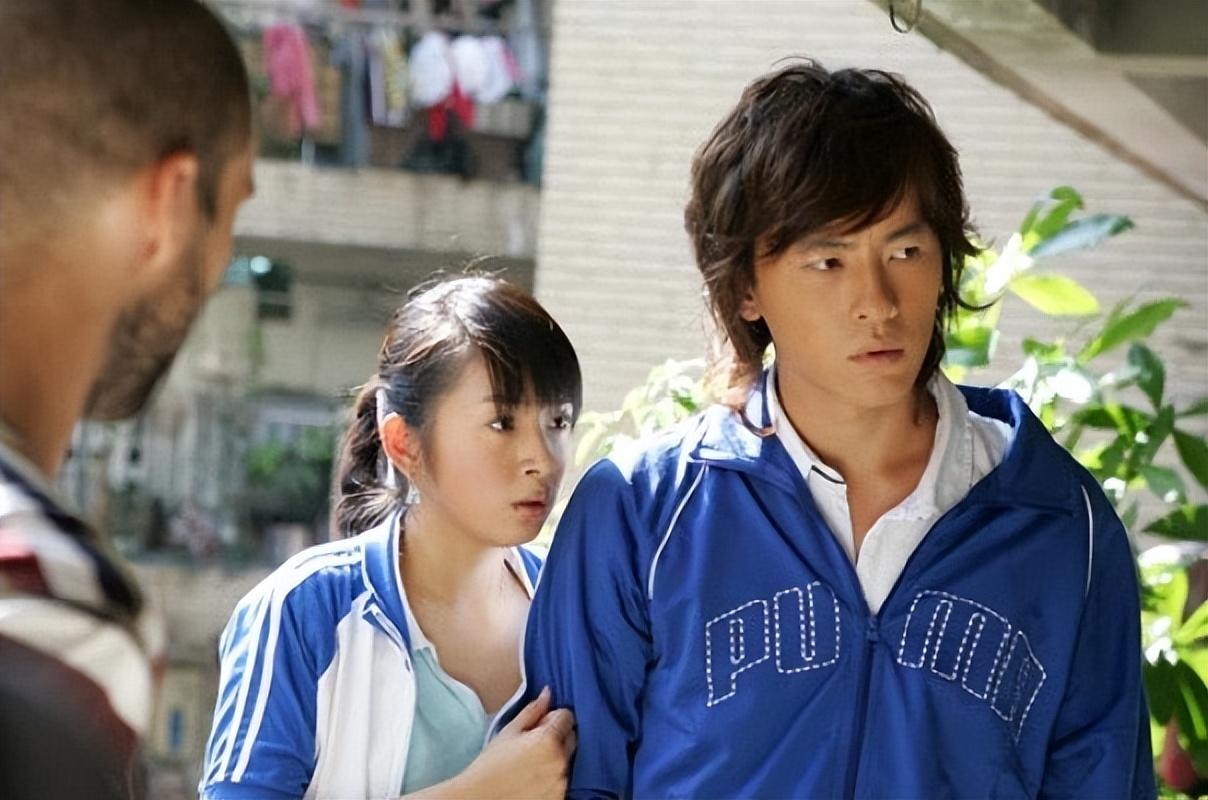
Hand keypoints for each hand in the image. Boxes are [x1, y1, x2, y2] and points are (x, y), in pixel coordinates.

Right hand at [443, 687, 575, 799]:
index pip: (567, 717)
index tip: (540, 725)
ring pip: (567, 760)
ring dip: (556, 758)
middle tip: (533, 745)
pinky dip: (554, 778)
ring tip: (531, 765)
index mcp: (548, 740)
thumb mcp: (508, 732)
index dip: (553, 718)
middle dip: (557, 737)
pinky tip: (534, 780)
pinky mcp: (560, 798)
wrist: (480, 798)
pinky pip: (564, 780)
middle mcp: (560, 762)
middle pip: (571, 738)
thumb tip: (547, 694)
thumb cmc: (490, 765)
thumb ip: (532, 711)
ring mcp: (562, 783)